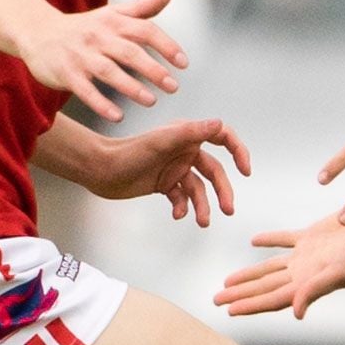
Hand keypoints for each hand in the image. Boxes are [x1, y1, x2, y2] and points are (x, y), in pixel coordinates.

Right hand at [18, 0, 185, 122]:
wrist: (36, 31)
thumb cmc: (83, 27)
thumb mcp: (111, 14)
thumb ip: (141, 8)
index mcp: (112, 22)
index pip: (145, 30)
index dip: (166, 45)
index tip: (184, 63)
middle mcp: (97, 37)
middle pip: (129, 52)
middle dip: (153, 70)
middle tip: (173, 87)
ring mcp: (80, 55)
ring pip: (108, 71)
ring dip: (131, 87)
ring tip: (151, 101)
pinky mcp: (66, 73)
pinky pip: (85, 90)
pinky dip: (101, 103)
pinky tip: (118, 116)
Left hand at [89, 118, 250, 224]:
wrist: (99, 170)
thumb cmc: (126, 153)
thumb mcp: (160, 142)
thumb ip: (191, 132)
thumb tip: (218, 124)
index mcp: (186, 136)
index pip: (222, 138)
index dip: (238, 151)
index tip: (245, 169)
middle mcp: (184, 151)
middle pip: (214, 171)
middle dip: (222, 191)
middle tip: (228, 210)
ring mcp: (174, 168)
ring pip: (199, 189)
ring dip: (203, 206)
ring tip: (203, 221)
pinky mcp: (164, 183)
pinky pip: (182, 197)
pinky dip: (182, 207)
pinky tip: (177, 214)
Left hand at [214, 212, 344, 319]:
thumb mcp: (340, 272)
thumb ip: (315, 290)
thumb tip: (296, 313)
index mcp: (308, 283)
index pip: (273, 298)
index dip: (250, 305)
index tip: (229, 310)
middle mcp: (304, 273)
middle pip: (265, 286)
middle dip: (240, 294)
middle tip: (216, 300)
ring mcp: (306, 256)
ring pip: (269, 267)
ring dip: (248, 274)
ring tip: (227, 281)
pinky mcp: (311, 236)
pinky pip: (284, 240)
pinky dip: (268, 241)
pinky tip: (253, 242)